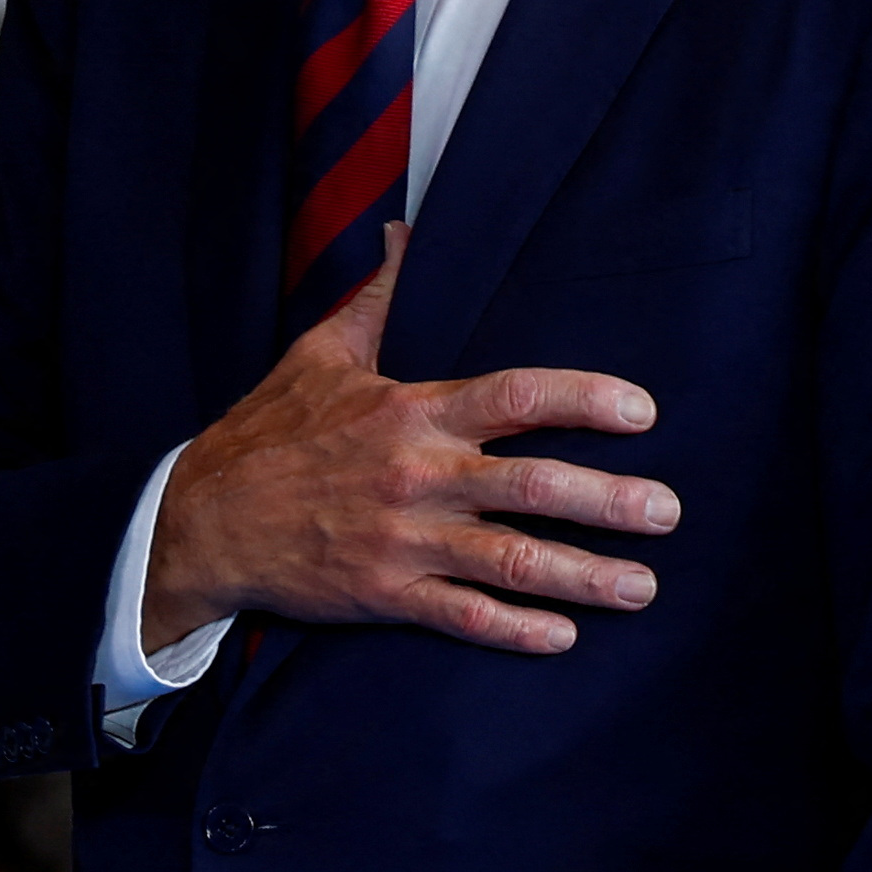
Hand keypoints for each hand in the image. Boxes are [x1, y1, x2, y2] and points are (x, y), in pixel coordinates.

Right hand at [144, 238, 674, 655]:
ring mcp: (402, 540)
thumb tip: (403, 235)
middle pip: (531, 485)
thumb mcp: (319, 354)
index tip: (642, 411)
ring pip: (509, 560)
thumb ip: (376, 299)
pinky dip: (513, 629)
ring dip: (583, 575)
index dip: (584, 399)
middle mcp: (416, 475)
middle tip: (669, 512)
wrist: (202, 520)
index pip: (514, 395)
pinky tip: (563, 636)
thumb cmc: (267, 433)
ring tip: (642, 587)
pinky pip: (460, 616)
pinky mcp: (382, 594)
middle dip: (609, 502)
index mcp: (410, 410)